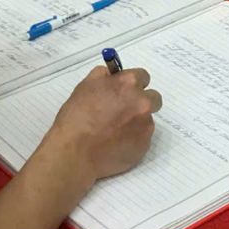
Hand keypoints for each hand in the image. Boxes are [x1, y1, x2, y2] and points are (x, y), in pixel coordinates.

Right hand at [49, 64, 160, 183]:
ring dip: (136, 121)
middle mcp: (142, 102)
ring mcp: (146, 124)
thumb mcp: (85, 86)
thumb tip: (112, 75)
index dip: (132, 84)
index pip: (143, 76)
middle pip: (153, 97)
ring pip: (147, 118)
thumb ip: (103, 76)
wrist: (76, 152)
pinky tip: (115, 143)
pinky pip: (143, 137)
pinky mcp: (145, 144)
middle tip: (124, 110)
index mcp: (128, 84)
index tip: (125, 91)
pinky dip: (133, 138)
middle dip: (141, 101)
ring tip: (115, 130)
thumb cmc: (76, 118)